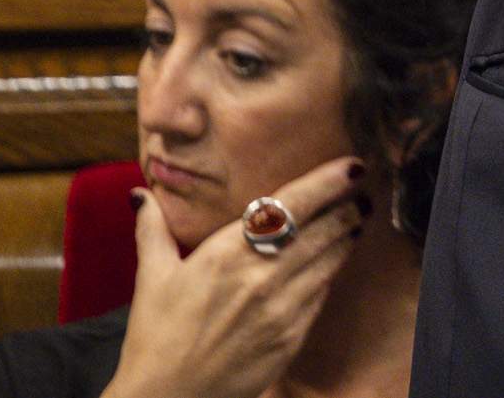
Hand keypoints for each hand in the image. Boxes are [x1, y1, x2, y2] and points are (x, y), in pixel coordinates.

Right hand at [101, 158, 367, 397]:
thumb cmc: (156, 337)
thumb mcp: (151, 278)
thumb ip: (153, 229)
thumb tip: (141, 192)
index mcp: (228, 252)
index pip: (292, 204)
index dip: (329, 182)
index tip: (353, 167)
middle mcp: (262, 276)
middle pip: (324, 229)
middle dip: (349, 207)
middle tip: (362, 192)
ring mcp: (282, 308)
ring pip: (330, 260)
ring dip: (347, 236)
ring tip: (356, 220)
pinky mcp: (293, 337)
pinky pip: (322, 295)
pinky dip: (331, 274)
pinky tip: (334, 263)